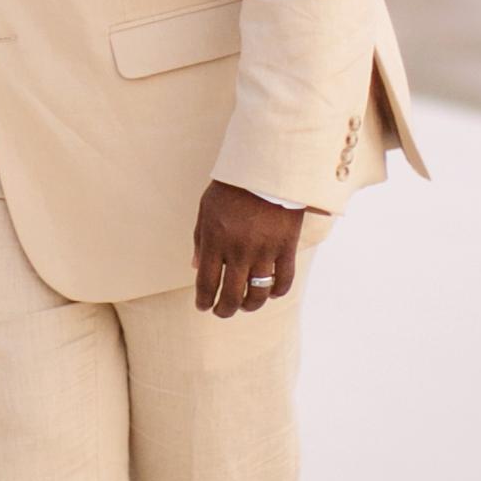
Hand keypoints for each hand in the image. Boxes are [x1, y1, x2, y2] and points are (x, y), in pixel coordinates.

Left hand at [193, 182, 303, 316]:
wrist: (267, 168)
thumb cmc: (231, 187)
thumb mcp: (206, 209)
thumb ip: (200, 239)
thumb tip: (194, 267)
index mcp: (214, 241)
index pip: (206, 284)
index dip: (203, 301)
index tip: (203, 307)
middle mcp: (238, 251)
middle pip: (231, 295)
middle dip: (224, 310)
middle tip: (222, 312)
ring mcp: (264, 251)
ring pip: (257, 293)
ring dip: (250, 305)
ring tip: (246, 305)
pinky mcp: (286, 247)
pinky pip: (284, 280)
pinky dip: (277, 291)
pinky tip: (271, 293)